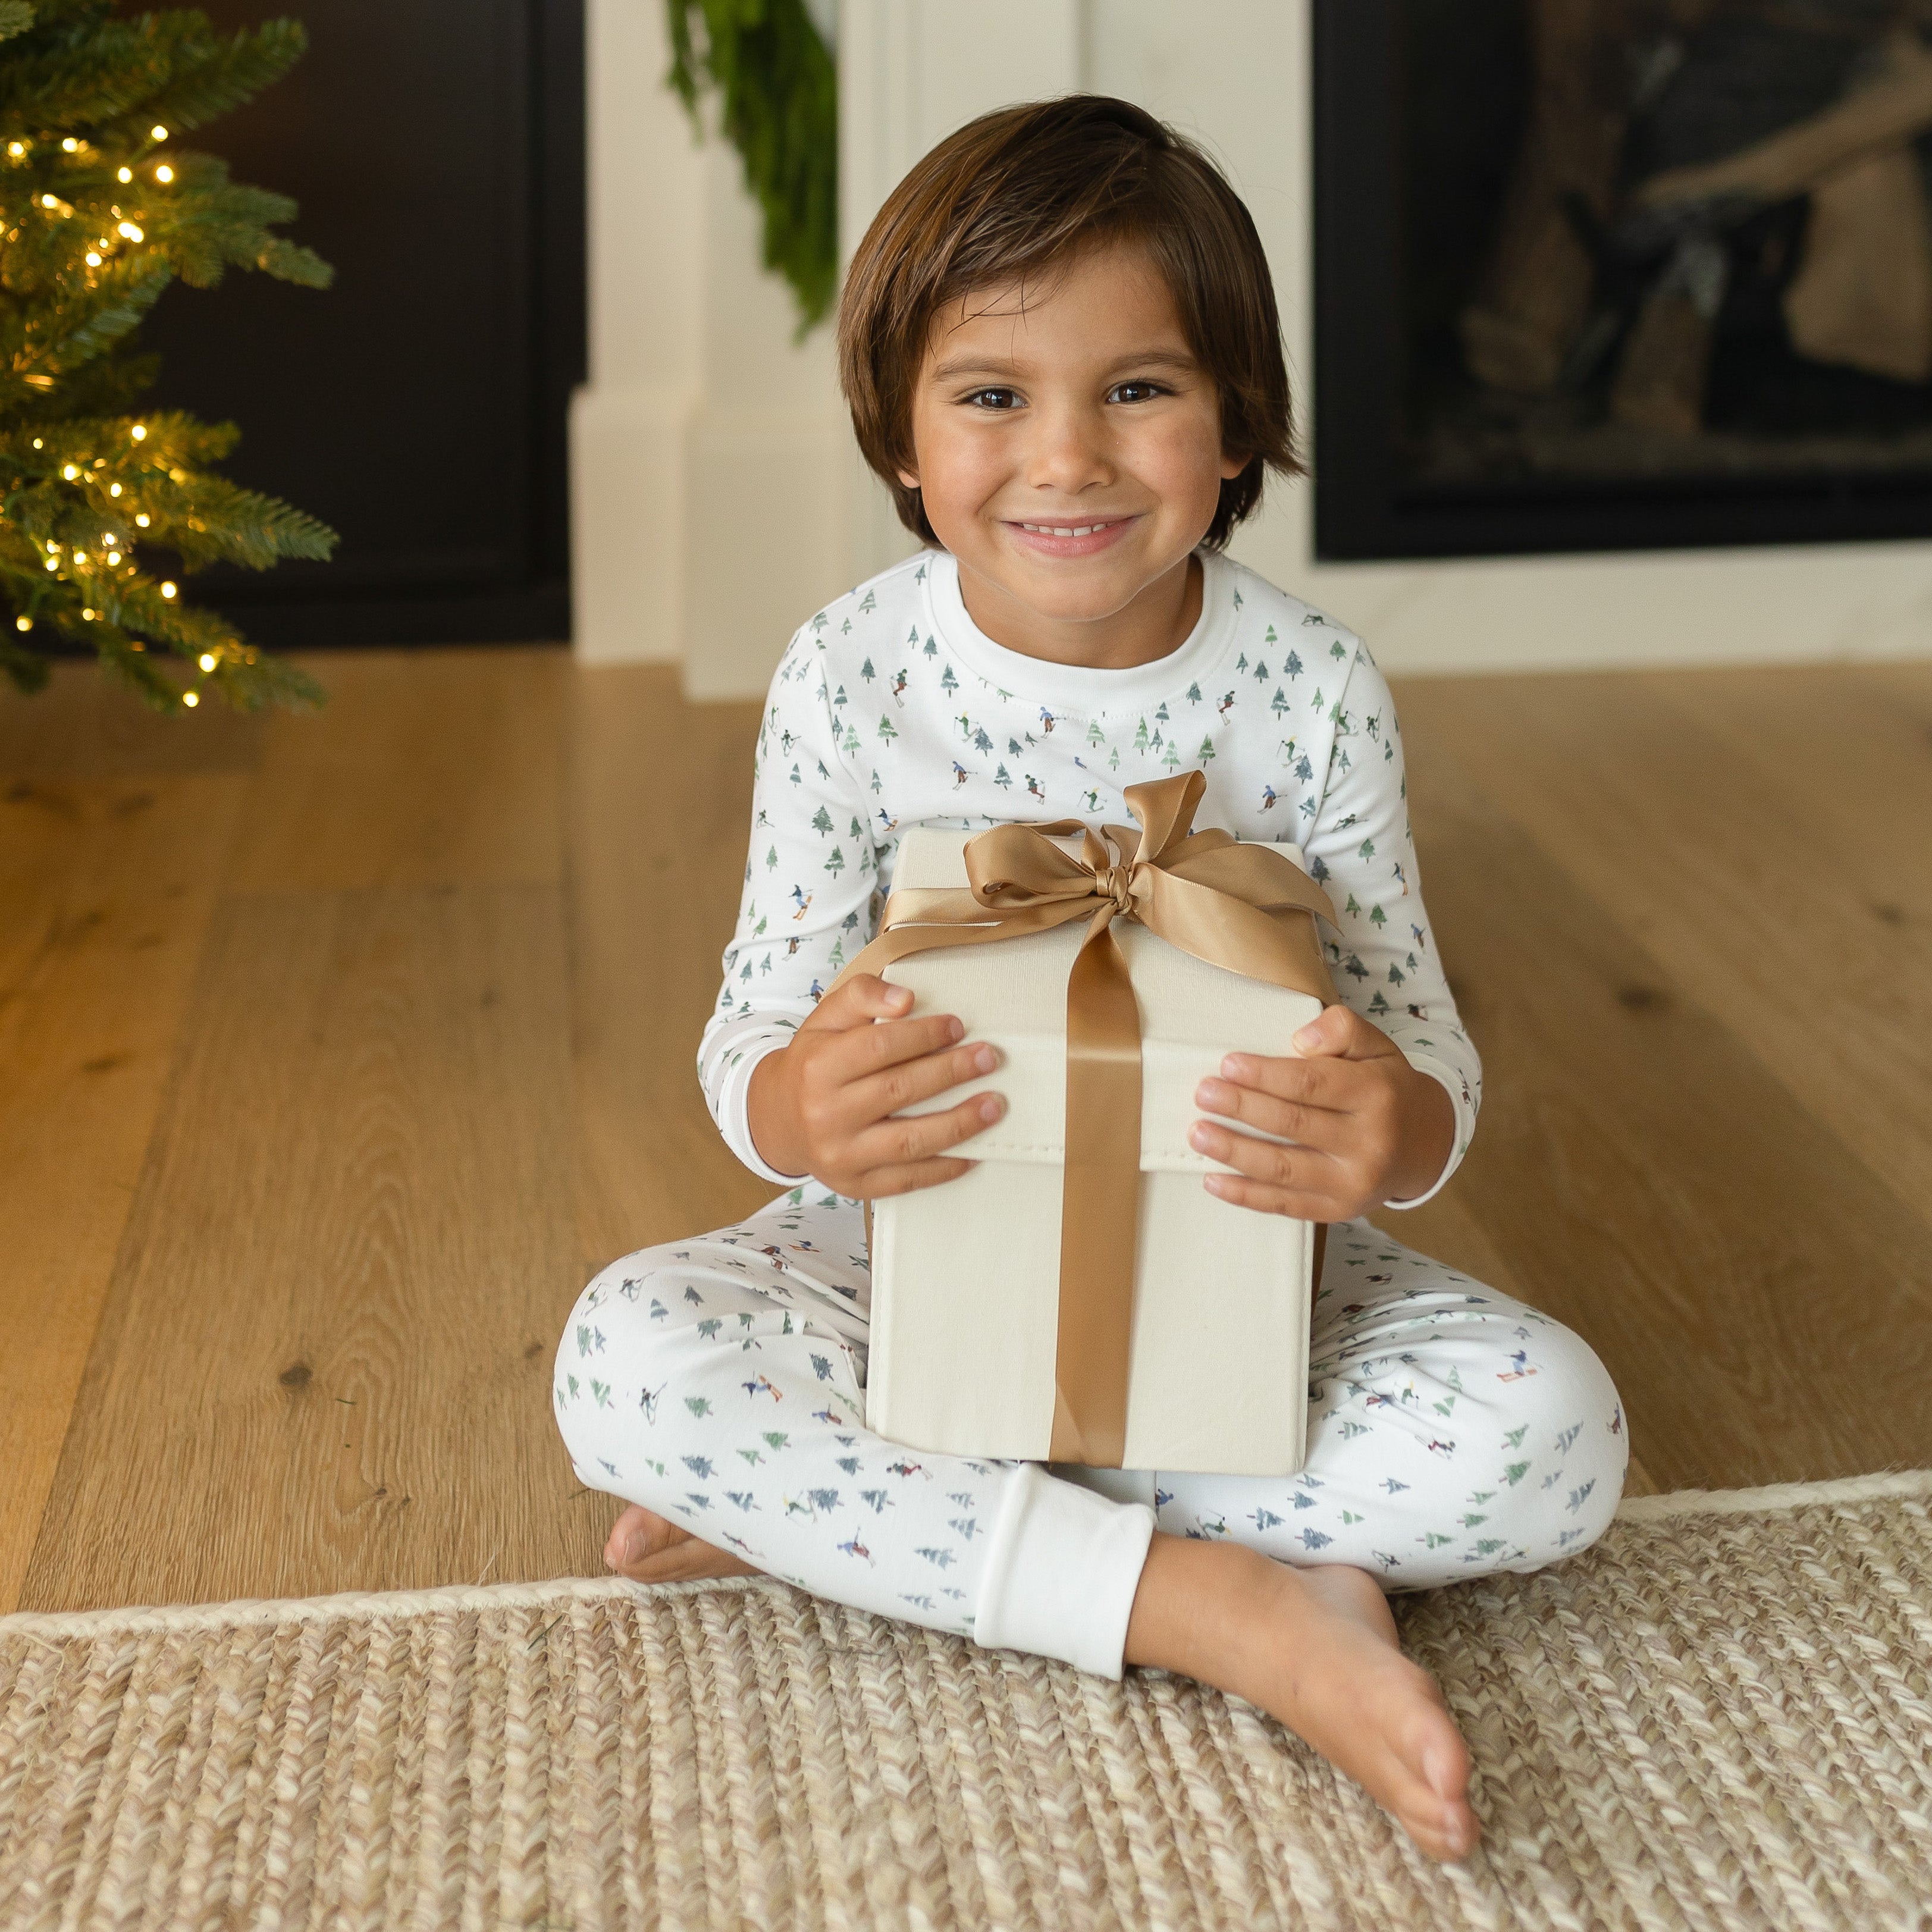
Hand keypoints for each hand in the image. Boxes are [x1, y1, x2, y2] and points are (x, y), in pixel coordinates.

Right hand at [746, 973, 1004, 1197]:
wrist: (779, 1120)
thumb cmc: (814, 1063)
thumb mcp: (827, 1019)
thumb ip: (862, 995)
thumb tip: (906, 999)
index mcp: (818, 1067)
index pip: (880, 1046)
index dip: (925, 1034)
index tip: (958, 1026)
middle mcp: (825, 1114)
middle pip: (900, 1090)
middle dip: (952, 1072)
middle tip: (990, 1058)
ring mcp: (840, 1155)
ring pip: (909, 1141)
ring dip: (959, 1123)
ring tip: (994, 1105)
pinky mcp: (855, 1186)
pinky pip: (907, 1180)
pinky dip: (944, 1169)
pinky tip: (973, 1153)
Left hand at [1186, 1003, 1454, 1221]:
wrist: (1424, 1145)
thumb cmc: (1386, 1087)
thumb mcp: (1377, 1046)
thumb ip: (1343, 1029)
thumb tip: (1300, 1039)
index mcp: (1377, 1094)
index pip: (1313, 1083)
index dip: (1266, 1075)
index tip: (1228, 1063)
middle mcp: (1369, 1142)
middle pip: (1294, 1124)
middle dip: (1242, 1108)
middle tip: (1204, 1093)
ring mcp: (1354, 1183)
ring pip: (1284, 1169)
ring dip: (1235, 1152)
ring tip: (1198, 1133)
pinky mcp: (1339, 1210)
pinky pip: (1285, 1205)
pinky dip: (1245, 1195)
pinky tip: (1212, 1180)